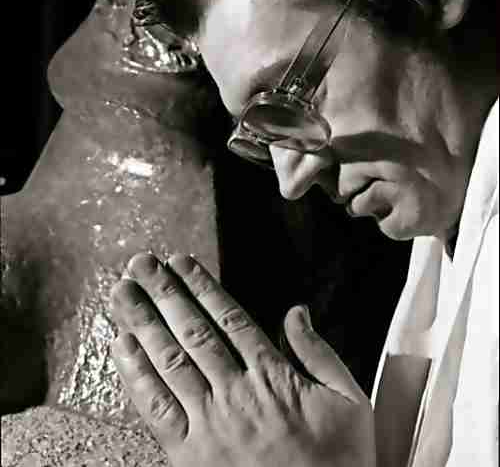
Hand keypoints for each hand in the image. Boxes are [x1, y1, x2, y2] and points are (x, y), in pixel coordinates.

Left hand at [110, 253, 374, 466]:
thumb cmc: (339, 462)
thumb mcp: (348, 401)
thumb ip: (319, 353)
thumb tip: (296, 312)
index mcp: (272, 375)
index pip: (229, 319)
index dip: (201, 287)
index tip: (179, 262)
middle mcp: (235, 392)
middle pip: (192, 331)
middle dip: (163, 294)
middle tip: (140, 263)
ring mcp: (209, 423)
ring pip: (170, 361)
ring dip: (143, 322)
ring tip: (123, 292)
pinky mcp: (189, 455)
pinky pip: (157, 408)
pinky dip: (137, 375)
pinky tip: (122, 347)